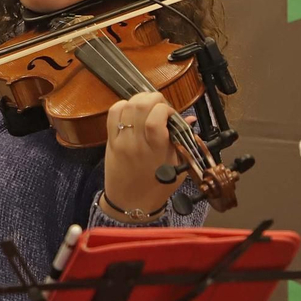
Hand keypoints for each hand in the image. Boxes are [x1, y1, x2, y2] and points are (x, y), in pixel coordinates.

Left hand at [102, 92, 181, 220]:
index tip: (171, 114)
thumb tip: (190, 119)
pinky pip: (112, 114)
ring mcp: (121, 141)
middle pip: (140, 106)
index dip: (165, 108)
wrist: (130, 203)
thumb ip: (184, 141)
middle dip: (153, 98)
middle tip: (160, 106)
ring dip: (139, 100)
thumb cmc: (158, 187)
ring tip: (147, 108)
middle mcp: (137, 143)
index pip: (156, 118)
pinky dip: (122, 106)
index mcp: (156, 151)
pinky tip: (132, 111)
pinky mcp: (110, 141)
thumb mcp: (178, 166)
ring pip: (126, 106)